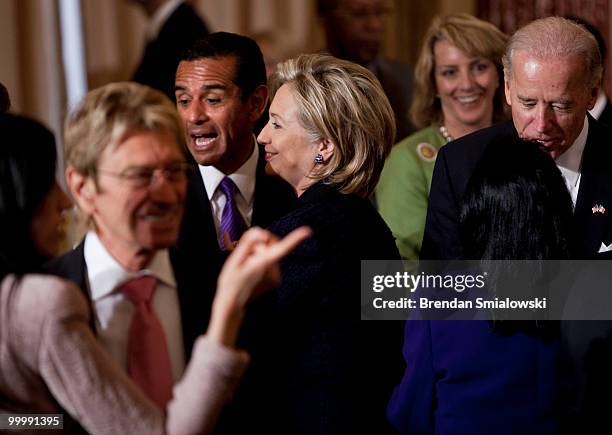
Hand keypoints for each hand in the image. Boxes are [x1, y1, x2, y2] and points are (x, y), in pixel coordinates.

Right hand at [207, 226, 311, 345]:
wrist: (232, 302)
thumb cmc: (231, 280)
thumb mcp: (234, 259)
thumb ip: (247, 243)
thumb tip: (261, 232)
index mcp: (263, 264)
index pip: (282, 249)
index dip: (295, 239)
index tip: (307, 231)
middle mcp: (273, 271)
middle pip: (273, 244)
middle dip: (260, 244)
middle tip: (246, 254)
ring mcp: (275, 277)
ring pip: (271, 252)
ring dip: (260, 253)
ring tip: (247, 265)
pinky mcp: (276, 280)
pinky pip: (272, 262)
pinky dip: (262, 261)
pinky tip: (252, 270)